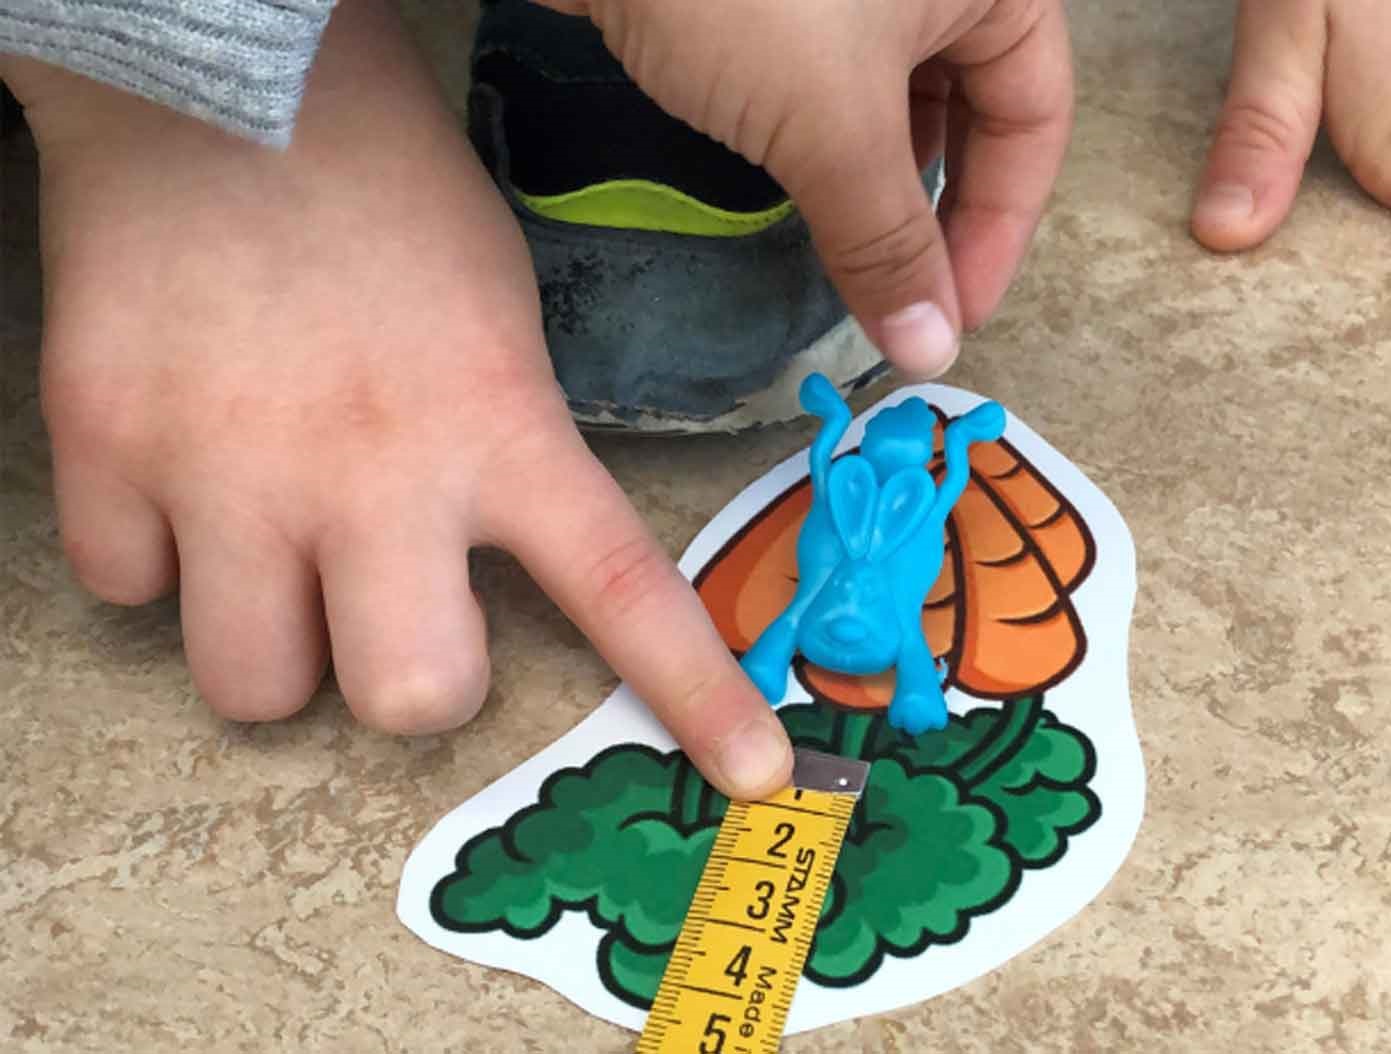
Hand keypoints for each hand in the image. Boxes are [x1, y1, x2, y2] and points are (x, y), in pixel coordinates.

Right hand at [5, 0, 794, 798]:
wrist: (224, 83)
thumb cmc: (387, 193)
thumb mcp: (502, 316)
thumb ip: (515, 441)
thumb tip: (522, 549)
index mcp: (499, 424)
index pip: (625, 591)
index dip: (698, 698)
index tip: (761, 772)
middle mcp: (372, 470)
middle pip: (411, 696)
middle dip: (407, 678)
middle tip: (396, 600)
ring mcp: (228, 470)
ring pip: (256, 684)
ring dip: (274, 642)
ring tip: (275, 548)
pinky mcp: (104, 448)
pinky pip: (125, 590)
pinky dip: (151, 557)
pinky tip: (181, 472)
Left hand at [535, 0, 1074, 378]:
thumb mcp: (832, 124)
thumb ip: (889, 241)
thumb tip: (928, 352)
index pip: (1037, 119)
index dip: (1000, 228)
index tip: (950, 320)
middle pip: (972, 107)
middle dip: (937, 210)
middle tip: (900, 299)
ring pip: (893, 94)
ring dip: (875, 181)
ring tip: (845, 254)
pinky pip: (827, 75)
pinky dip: (819, 139)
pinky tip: (791, 190)